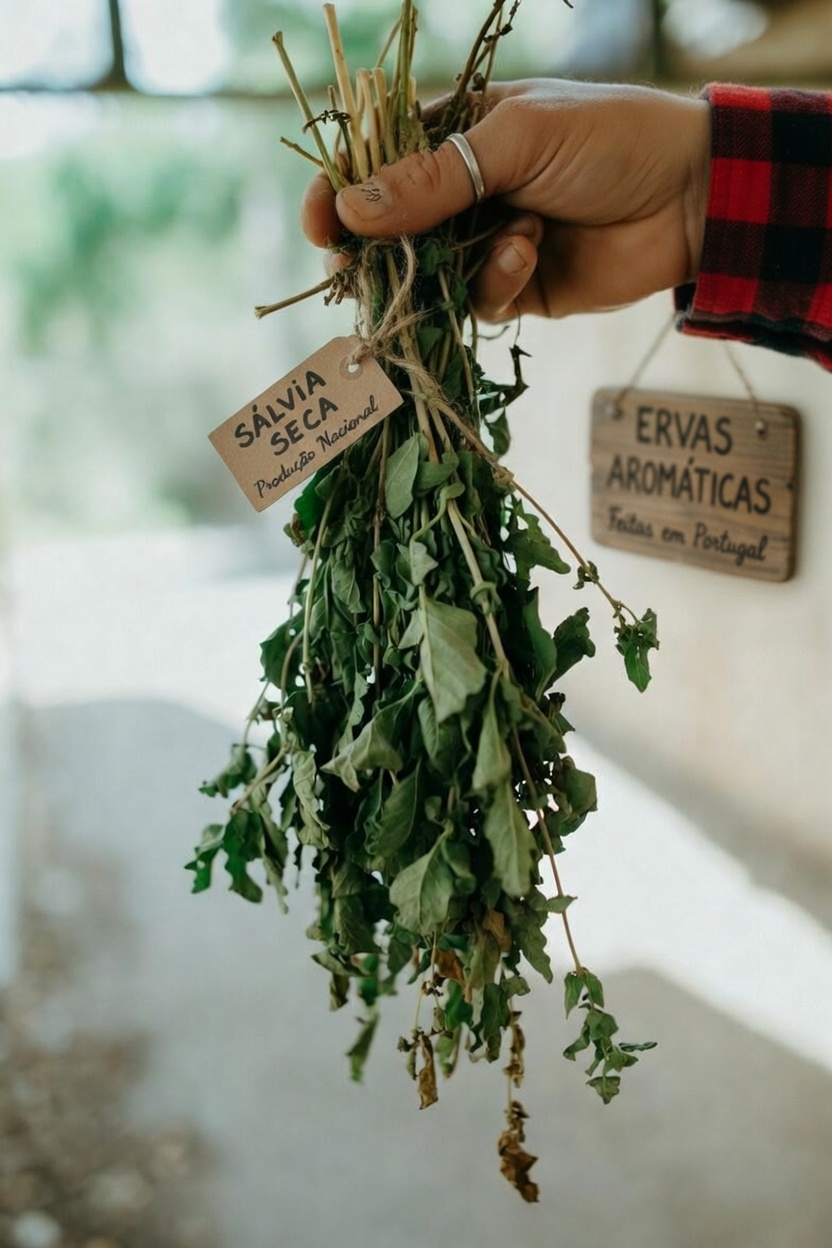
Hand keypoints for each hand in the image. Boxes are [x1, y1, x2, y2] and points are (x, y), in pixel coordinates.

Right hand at [301, 79, 710, 321]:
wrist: (690, 197)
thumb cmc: (609, 139)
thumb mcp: (518, 139)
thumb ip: (435, 178)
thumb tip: (350, 210)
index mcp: (457, 132)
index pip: (375, 162)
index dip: (339, 192)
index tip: (320, 227)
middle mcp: (463, 188)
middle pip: (391, 229)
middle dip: (377, 252)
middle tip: (360, 270)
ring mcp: (487, 240)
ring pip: (430, 274)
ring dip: (453, 267)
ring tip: (513, 241)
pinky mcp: (517, 287)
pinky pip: (479, 300)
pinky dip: (498, 282)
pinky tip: (533, 253)